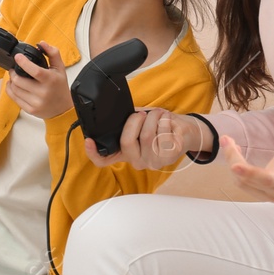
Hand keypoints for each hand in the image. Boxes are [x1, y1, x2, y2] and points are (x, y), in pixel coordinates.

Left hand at [1, 43, 70, 118]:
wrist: (63, 109)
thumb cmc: (60, 87)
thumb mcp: (60, 68)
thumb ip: (52, 53)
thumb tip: (41, 43)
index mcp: (50, 80)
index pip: (34, 71)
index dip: (23, 63)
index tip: (17, 57)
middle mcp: (43, 92)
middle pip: (19, 80)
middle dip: (13, 72)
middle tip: (13, 68)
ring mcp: (36, 102)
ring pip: (15, 89)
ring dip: (11, 81)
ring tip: (14, 77)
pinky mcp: (30, 110)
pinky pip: (14, 98)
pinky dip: (10, 90)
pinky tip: (14, 86)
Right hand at [83, 107, 202, 169]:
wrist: (184, 131)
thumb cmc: (159, 125)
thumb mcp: (139, 122)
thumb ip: (126, 121)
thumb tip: (113, 112)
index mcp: (125, 153)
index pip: (103, 160)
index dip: (93, 153)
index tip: (89, 141)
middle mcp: (136, 161)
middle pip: (126, 142)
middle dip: (135, 120)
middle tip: (142, 114)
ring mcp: (152, 162)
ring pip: (147, 135)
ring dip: (153, 117)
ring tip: (158, 114)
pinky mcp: (168, 157)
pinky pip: (163, 134)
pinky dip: (165, 120)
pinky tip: (167, 119)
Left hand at [222, 129, 273, 201]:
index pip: (269, 179)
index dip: (251, 174)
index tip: (234, 165)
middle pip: (249, 180)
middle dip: (233, 159)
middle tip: (225, 138)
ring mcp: (269, 194)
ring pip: (241, 182)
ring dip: (231, 162)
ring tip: (229, 141)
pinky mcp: (260, 193)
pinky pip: (241, 182)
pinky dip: (234, 166)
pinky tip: (235, 152)